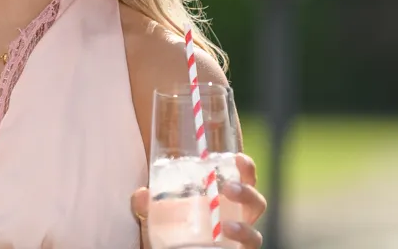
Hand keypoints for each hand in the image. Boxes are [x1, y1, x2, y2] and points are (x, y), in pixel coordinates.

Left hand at [130, 153, 266, 248]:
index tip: (237, 157)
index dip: (245, 168)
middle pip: (256, 204)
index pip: (243, 179)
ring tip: (227, 227)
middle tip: (229, 188)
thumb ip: (149, 203)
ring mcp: (237, 241)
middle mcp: (237, 218)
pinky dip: (239, 245)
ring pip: (253, 235)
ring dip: (244, 229)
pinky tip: (226, 239)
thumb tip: (141, 194)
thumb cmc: (174, 226)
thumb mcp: (159, 211)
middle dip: (248, 194)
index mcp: (225, 198)